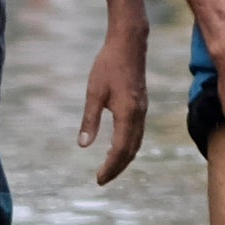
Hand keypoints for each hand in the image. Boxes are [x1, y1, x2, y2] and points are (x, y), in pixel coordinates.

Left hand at [80, 29, 149, 183]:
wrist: (129, 44)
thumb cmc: (108, 65)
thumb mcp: (93, 93)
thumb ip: (89, 120)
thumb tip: (82, 145)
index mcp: (127, 114)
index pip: (119, 150)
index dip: (109, 167)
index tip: (98, 179)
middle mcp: (139, 116)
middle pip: (130, 151)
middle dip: (117, 168)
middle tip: (101, 180)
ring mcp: (142, 111)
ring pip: (136, 143)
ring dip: (123, 159)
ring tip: (109, 168)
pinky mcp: (141, 105)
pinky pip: (137, 134)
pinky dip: (128, 146)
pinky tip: (117, 147)